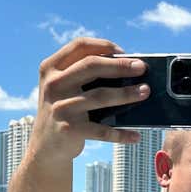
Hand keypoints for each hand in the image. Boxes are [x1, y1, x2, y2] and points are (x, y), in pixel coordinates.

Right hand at [30, 37, 149, 162]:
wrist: (45, 146)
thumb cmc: (65, 110)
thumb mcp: (65, 88)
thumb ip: (84, 76)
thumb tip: (128, 69)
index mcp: (51, 68)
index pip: (79, 46)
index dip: (103, 45)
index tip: (124, 52)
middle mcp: (53, 84)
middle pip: (91, 66)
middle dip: (120, 65)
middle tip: (142, 68)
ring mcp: (60, 107)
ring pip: (100, 96)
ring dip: (126, 94)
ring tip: (145, 92)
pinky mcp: (69, 130)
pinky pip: (101, 130)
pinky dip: (121, 134)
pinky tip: (136, 136)